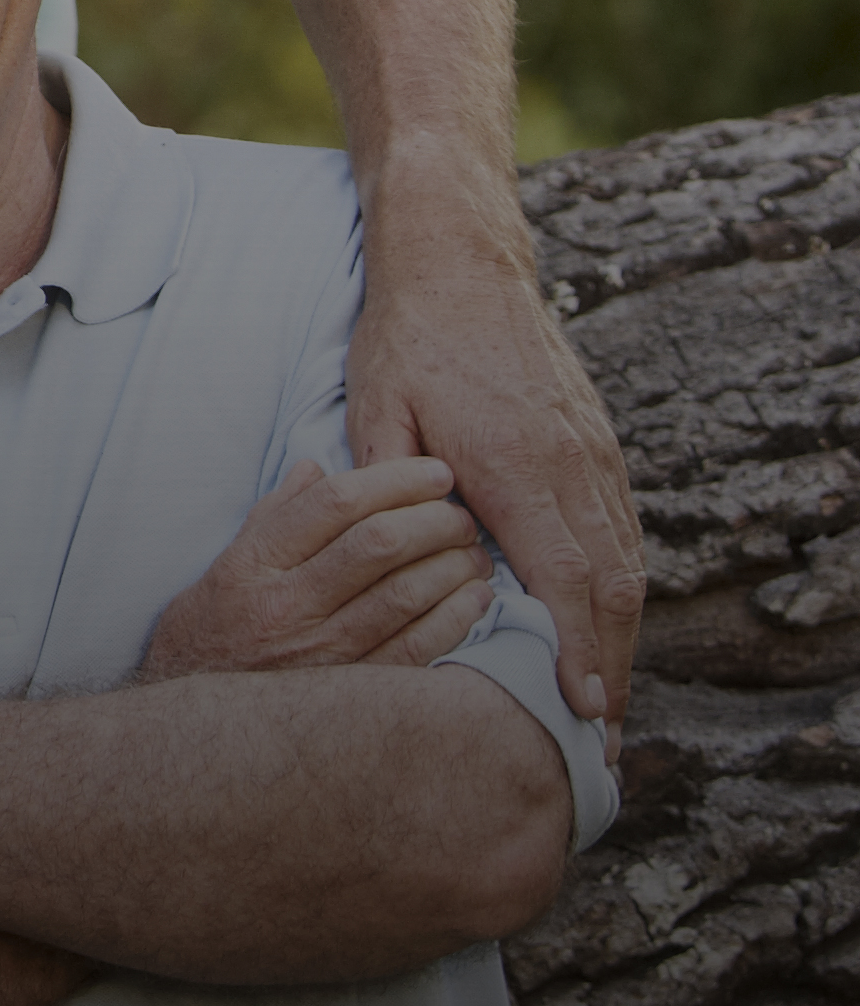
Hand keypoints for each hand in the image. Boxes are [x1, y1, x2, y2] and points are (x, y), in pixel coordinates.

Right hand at [140, 456, 490, 680]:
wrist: (202, 723)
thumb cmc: (214, 631)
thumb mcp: (229, 563)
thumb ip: (275, 514)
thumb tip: (318, 469)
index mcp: (256, 564)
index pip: (334, 504)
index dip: (393, 479)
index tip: (433, 471)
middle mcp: (289, 605)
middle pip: (377, 544)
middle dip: (432, 518)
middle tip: (459, 511)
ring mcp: (323, 653)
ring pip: (405, 593)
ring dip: (452, 565)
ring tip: (473, 550)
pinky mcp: (354, 693)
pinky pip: (419, 648)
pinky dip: (457, 617)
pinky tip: (475, 597)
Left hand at [348, 263, 640, 725]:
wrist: (462, 264)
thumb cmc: (408, 338)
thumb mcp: (379, 409)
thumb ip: (387, 487)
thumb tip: (399, 559)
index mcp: (517, 463)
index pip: (562, 577)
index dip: (574, 649)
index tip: (578, 709)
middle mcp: (571, 465)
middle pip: (610, 587)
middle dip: (609, 669)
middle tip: (597, 740)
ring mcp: (595, 454)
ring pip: (627, 563)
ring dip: (620, 638)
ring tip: (603, 705)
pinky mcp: (601, 445)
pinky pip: (623, 531)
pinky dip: (620, 588)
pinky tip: (603, 628)